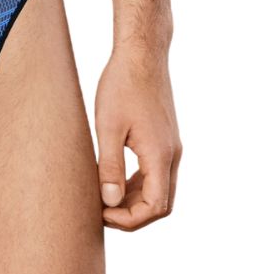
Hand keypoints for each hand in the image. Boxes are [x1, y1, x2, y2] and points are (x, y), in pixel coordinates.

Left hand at [94, 48, 180, 231]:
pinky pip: (157, 174)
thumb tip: (109, 203)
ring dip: (135, 201)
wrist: (142, 54)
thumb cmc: (121, 85)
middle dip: (133, 216)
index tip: (102, 215)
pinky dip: (139, 185)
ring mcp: (172, 147)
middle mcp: (172, 155)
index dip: (129, 220)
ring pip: (161, 190)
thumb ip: (109, 167)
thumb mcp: (108, 126)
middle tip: (101, 214)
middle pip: (162, 204)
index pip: (155, 207)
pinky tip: (116, 181)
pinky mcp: (166, 139)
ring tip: (104, 200)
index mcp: (160, 155)